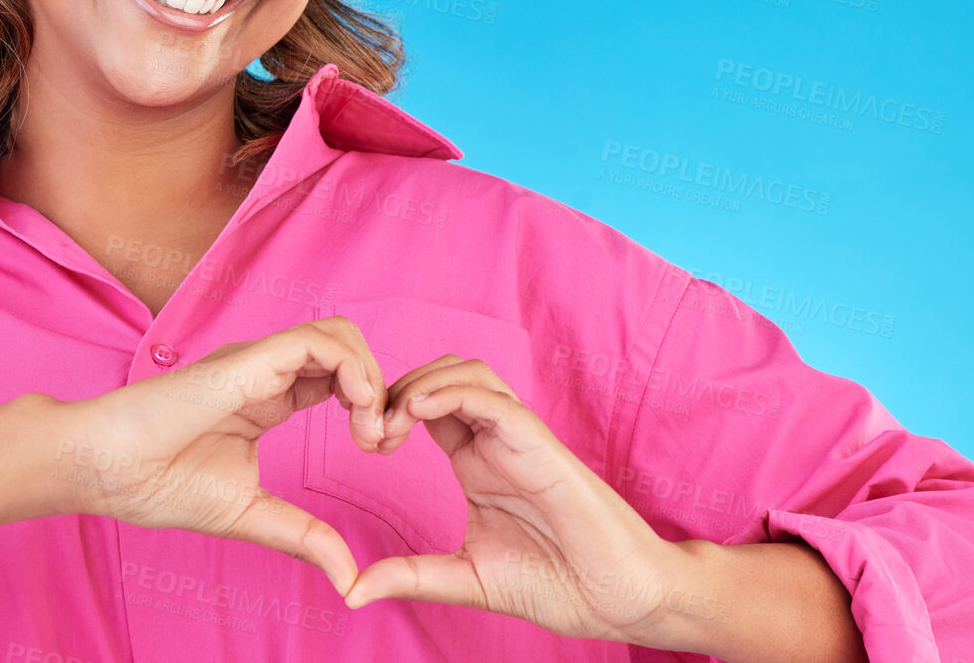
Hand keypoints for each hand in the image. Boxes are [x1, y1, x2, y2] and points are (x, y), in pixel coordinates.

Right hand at [47, 317, 388, 595]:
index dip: (369, 404)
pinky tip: (356, 408)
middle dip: (381, 387)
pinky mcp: (248, 362)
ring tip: (369, 428)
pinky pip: (317, 341)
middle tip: (381, 439)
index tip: (378, 448)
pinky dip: (351, 368)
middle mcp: (267, 371)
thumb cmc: (156, 484)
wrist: (104, 470)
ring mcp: (258, 361)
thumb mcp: (249, 514)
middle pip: (347, 347)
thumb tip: (349, 578)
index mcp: (268, 398)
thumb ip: (302, 536)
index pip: (337, 377)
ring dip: (370, 375)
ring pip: (339, 334)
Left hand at [342, 355, 700, 646]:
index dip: (387, 410)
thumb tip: (351, 591)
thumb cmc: (558, 585)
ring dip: (421, 383)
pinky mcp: (541, 444)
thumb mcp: (466, 579)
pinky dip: (452, 393)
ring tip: (389, 421)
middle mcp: (495, 441)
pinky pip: (494, 400)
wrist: (622, 599)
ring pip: (467, 374)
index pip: (424, 407)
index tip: (362, 442)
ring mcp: (519, 438)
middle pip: (440, 377)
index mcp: (476, 462)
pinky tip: (418, 410)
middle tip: (368, 432)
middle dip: (396, 389)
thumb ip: (412, 577)